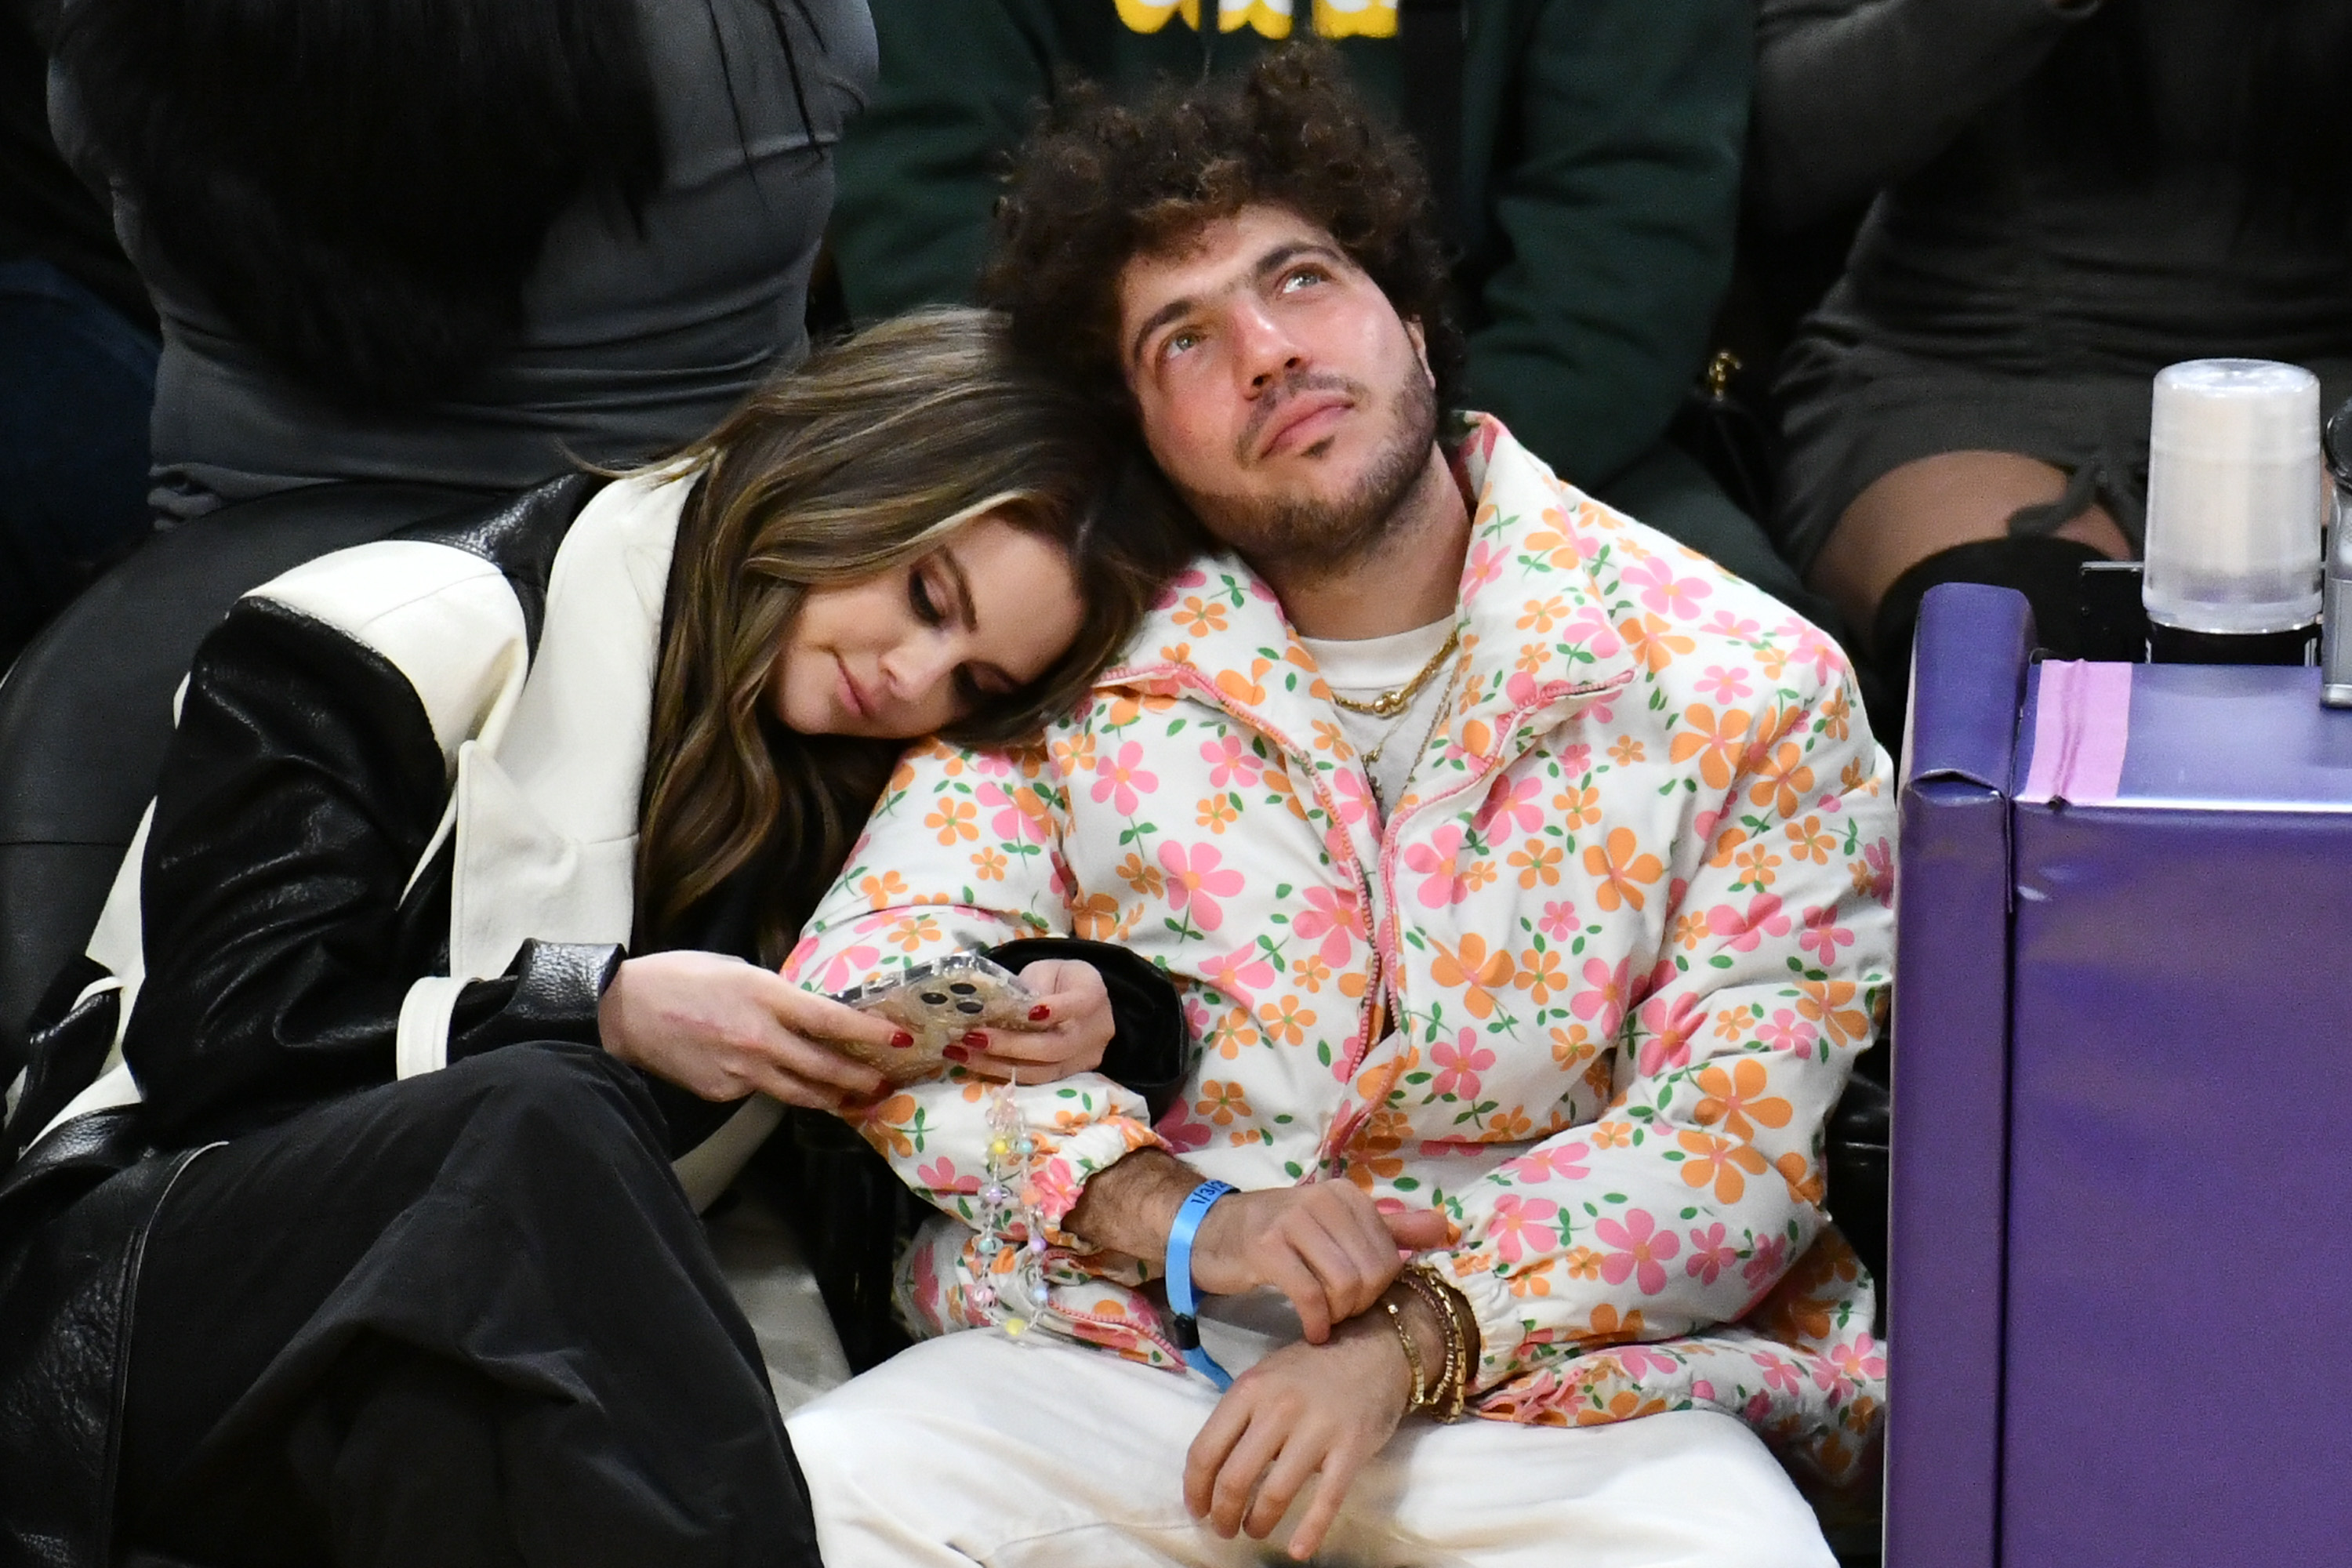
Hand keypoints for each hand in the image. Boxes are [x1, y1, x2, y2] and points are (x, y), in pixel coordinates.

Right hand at [597, 950, 890, 1109]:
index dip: (870, 1034)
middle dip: (860, 1078)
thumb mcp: (738, 970)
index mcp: (767, 997)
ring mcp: (742, 1072)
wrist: (623, 1011)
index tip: (900, 1039)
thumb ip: (776, 994)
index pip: (833, 1022)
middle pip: (825, 1068)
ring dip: (830, 1096)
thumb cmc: (680, 977)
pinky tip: (775, 1079)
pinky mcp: (723, 1093)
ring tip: (850, 1096)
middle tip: (883, 1082)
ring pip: (799, 1092)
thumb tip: (807, 1012)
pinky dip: (774, 1087)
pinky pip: (759, 1091)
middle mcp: (761, 1040)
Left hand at [945, 958, 1113, 1084]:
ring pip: (1041, 1071)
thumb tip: (995, 1010)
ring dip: (997, 1064)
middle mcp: (1095, 1033)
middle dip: (1010, 1045)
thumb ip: (1029, 988)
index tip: (1027, 1012)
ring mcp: (1083, 1060)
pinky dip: (1001, 1072)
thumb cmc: (1059, 980)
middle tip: (972, 1037)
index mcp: (1093, 995)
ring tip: (962, 1054)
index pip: (1079, 1004)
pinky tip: (974, 1063)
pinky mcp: (1066, 1076)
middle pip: (1054, 1047)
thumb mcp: (1046, 970)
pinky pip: (1033, 1079)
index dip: (1055, 1010)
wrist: (1082, 1001)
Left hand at [1183, 1312, 1414, 1559]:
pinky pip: (1326, 1499)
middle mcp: (1278, 1409)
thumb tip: (1214, 1469)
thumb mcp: (1266, 1377)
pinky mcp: (1350, 1448)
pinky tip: (1297, 1549)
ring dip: (1258, 1523)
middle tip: (1224, 1528)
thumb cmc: (1312, 1369)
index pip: (1205, 1450)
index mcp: (1249, 1390)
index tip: (1197, 1510)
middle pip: (1235, 1478)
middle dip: (1223, 1514)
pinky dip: (1310, 1530)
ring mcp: (1316, 1429)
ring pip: (1275, 1493)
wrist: (1375, 1350)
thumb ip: (1241, 1416)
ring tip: (1255, 1530)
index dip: (1195, 1489)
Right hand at [1190, 1182, 1450, 1343]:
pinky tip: (1311, 1330)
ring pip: (1344, 1284)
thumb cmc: (1279, 1235)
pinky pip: (1309, 1295)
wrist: (1212, 1232)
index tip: (1356, 1298)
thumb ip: (1392, 1229)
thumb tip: (1446, 1228)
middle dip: (1359, 1305)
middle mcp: (1323, 1201)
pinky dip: (1316, 1321)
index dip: (1378, 1289)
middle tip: (1339, 1314)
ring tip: (1325, 1319)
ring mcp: (1292, 1221)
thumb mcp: (1337, 1227)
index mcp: (1346, 1196)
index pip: (1390, 1256)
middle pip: (1370, 1273)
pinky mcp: (1265, 1247)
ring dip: (1338, 1315)